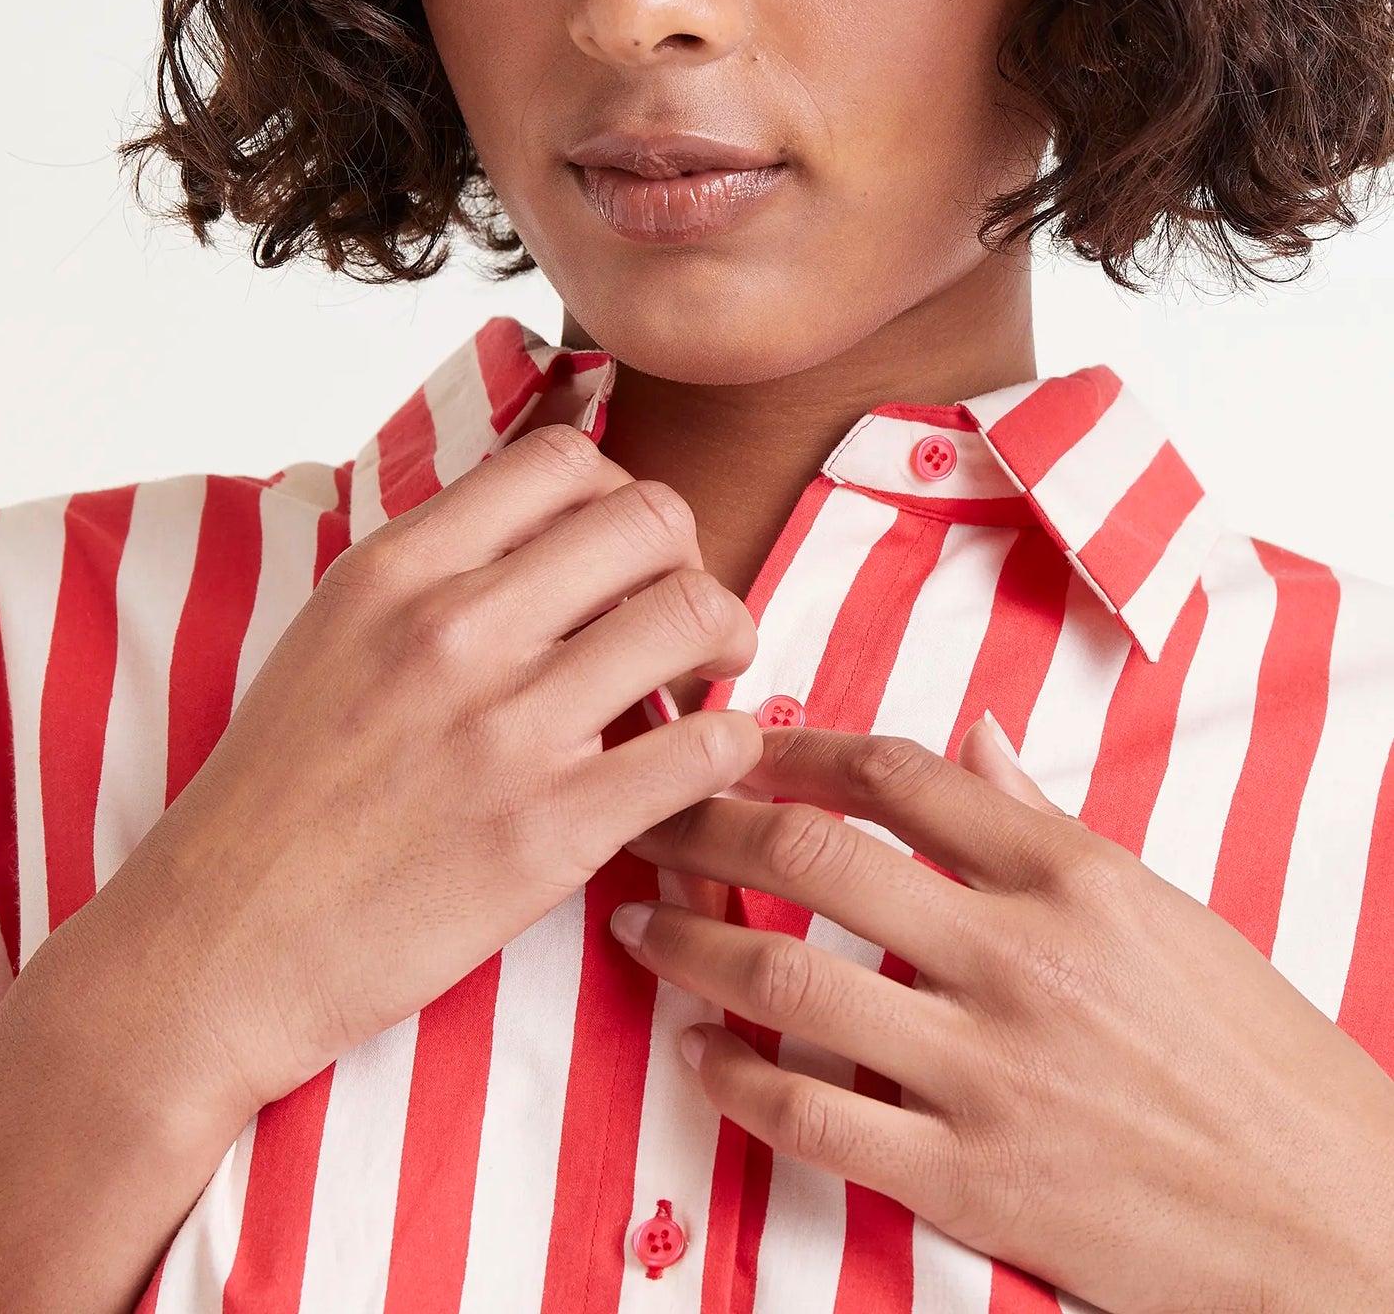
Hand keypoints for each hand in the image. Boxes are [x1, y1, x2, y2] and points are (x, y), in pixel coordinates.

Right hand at [90, 423, 760, 1131]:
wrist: (218, 949)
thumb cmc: (274, 796)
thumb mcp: (329, 633)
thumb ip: (429, 567)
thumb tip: (535, 517)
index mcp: (396, 569)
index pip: (558, 458)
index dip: (614, 490)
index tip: (616, 547)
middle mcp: (455, 629)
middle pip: (648, 518)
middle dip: (686, 555)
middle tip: (680, 608)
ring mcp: (508, 729)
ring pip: (691, 614)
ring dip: (724, 636)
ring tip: (706, 674)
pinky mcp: (552, 832)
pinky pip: (702, 746)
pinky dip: (728, 742)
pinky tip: (703, 758)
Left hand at [613, 720, 1393, 1313]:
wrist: (1334, 1220)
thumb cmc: (1253, 1053)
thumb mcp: (1161, 909)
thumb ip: (1044, 825)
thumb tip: (969, 743)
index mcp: (1070, 875)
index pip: (895, 775)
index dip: (793, 748)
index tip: (733, 742)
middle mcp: (1021, 957)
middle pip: (817, 858)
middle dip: (708, 826)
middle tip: (649, 816)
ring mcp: (991, 1072)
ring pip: (792, 983)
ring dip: (692, 946)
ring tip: (638, 924)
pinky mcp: (974, 1182)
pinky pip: (817, 1119)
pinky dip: (737, 1078)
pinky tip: (698, 1052)